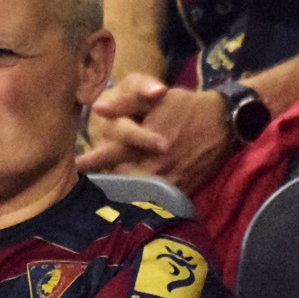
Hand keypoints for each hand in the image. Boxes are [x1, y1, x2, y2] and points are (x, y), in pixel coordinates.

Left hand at [81, 77, 234, 193]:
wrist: (225, 122)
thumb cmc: (187, 106)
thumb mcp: (156, 97)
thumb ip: (125, 103)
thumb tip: (97, 108)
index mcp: (141, 142)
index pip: (107, 155)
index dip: (89, 162)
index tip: (73, 168)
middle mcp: (152, 165)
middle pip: (120, 180)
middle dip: (107, 180)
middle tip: (89, 184)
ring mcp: (168, 180)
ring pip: (138, 192)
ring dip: (125, 191)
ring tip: (109, 197)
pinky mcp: (182, 189)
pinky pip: (158, 198)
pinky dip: (146, 198)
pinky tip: (137, 200)